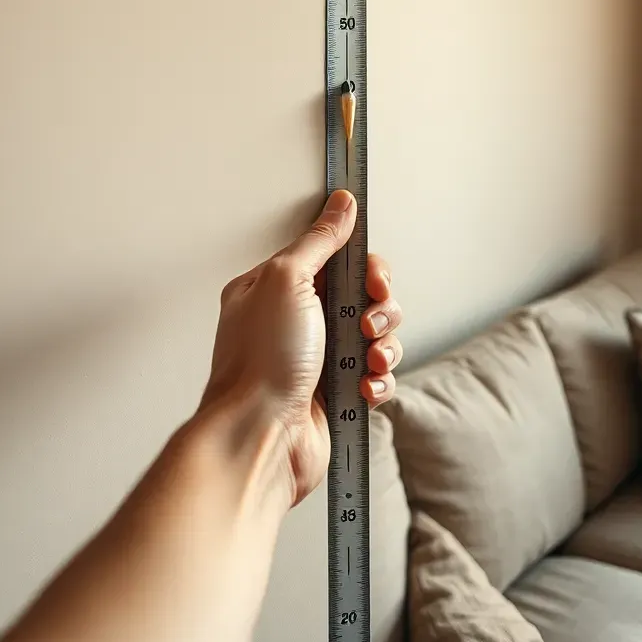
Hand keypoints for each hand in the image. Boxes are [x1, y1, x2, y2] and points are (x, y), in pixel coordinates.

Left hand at [200, 190, 402, 507]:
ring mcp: (317, 359)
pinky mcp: (335, 394)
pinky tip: (364, 387)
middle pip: (364, 297)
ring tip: (367, 359)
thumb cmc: (260, 363)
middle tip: (366, 324)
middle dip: (378, 309)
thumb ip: (319, 240)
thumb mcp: (286, 280)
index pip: (336, 260)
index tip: (372, 282)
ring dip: (382, 346)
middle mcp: (297, 321)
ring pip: (375, 337)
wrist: (258, 438)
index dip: (364, 269)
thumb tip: (341, 203)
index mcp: (277, 288)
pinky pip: (375, 376)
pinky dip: (378, 381)